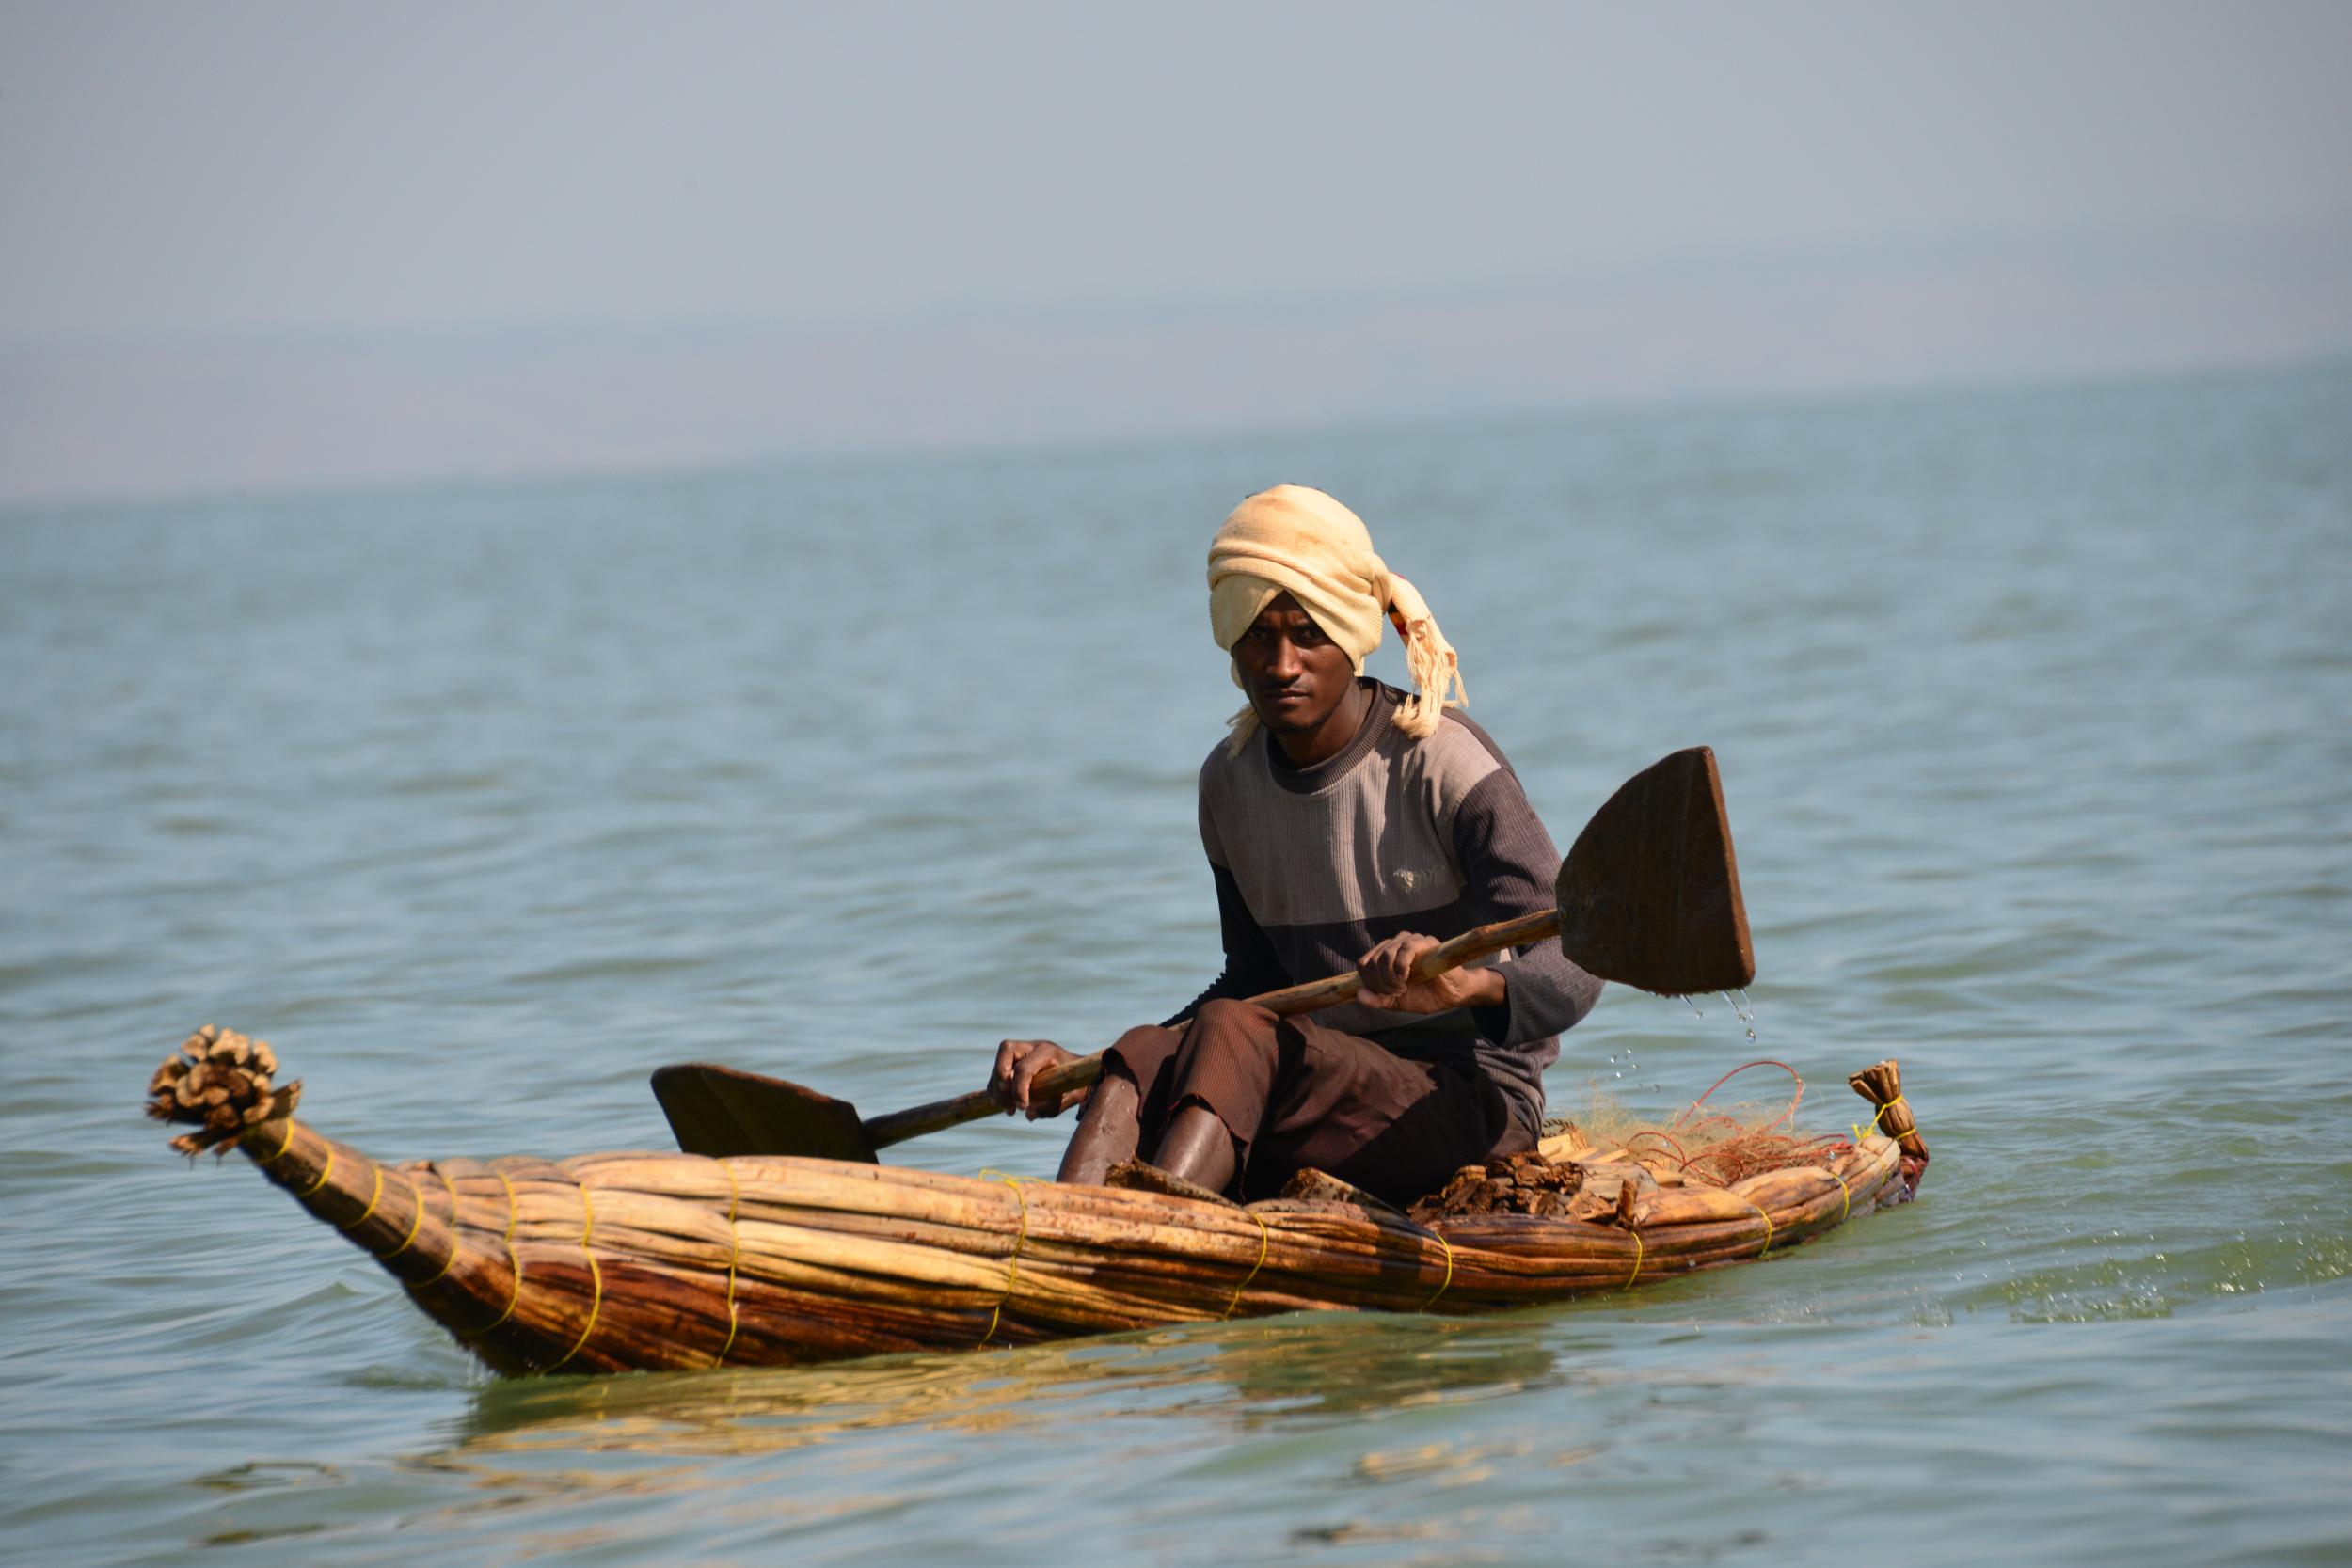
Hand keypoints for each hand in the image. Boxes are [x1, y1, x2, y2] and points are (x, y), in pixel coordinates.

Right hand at [989, 1039, 1083, 1119]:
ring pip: (999, 1064)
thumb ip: (1051, 1106)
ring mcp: (1022, 1052)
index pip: (1024, 1068)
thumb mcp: (1070, 1097)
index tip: (1022, 1108)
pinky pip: (997, 1072)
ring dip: (997, 1089)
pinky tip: (1002, 1104)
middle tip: (1008, 1103)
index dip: (1019, 1090)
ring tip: (1009, 1110)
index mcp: (1047, 1052)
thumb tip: (1028, 1114)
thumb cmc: (1077, 1083)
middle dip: (1000, 1078)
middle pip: (1006, 1051)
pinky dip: (995, 1089)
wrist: (1082, 1073)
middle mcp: (1032, 1047)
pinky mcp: (1014, 1062)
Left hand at [1356, 933, 1506, 1014]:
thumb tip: (1359, 994)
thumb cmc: (1426, 995)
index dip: (1371, 983)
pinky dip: (1401, 966)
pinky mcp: (1426, 942)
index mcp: (1386, 955)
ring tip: (1403, 987)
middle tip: (1397, 992)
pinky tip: (1407, 978)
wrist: (1454, 995)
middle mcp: (1395, 944)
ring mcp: (1410, 940)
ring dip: (1390, 977)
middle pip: (1372, 961)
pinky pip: (1406, 948)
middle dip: (1381, 983)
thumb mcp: (1397, 1002)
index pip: (1363, 964)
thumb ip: (1378, 1000)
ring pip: (1386, 954)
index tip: (1387, 995)